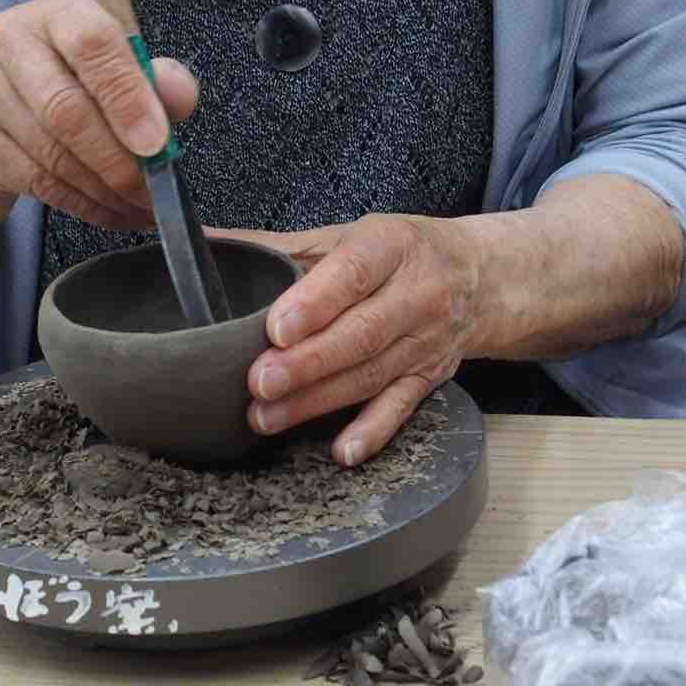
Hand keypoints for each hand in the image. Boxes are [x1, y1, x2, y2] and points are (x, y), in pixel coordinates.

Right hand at [0, 0, 198, 228]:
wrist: (4, 98)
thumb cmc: (75, 75)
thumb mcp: (122, 62)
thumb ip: (157, 78)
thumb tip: (179, 96)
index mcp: (56, 15)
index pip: (92, 44)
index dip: (127, 97)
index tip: (157, 144)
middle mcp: (10, 44)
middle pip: (66, 111)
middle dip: (118, 162)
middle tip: (151, 191)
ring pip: (53, 156)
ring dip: (104, 191)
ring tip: (139, 206)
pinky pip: (39, 184)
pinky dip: (84, 205)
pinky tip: (112, 211)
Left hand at [211, 214, 482, 466]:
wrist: (481, 276)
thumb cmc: (398, 252)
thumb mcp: (347, 235)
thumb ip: (279, 246)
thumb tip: (205, 245)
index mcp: (390, 246)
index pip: (353, 273)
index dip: (315, 303)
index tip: (276, 327)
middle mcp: (415, 293)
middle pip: (359, 334)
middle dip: (307, 363)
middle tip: (258, 382)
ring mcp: (425, 340)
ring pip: (369, 375)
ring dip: (317, 401)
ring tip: (268, 417)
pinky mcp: (429, 377)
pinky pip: (400, 408)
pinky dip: (372, 432)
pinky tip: (341, 450)